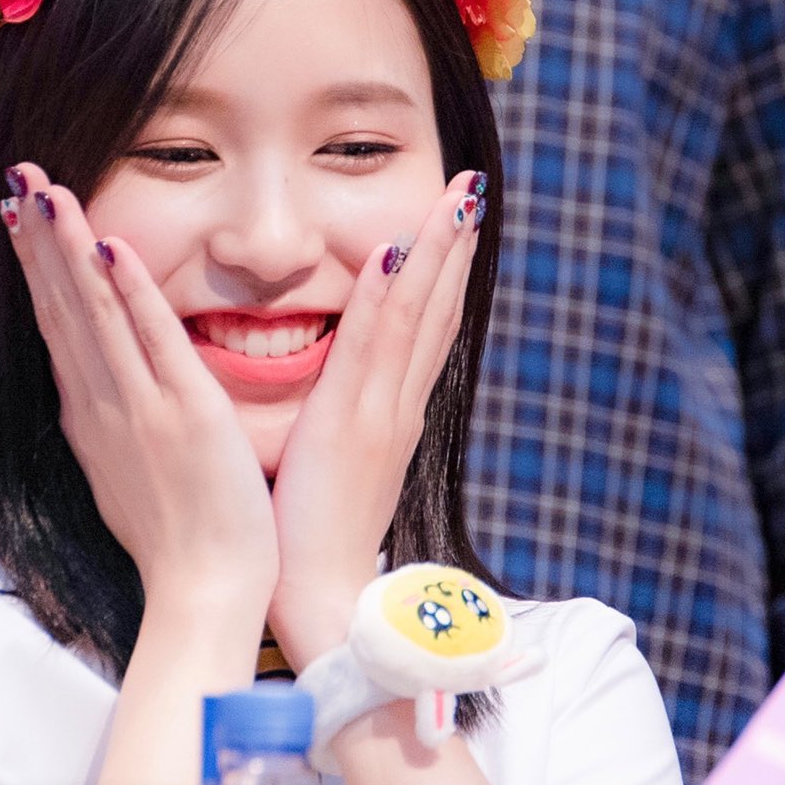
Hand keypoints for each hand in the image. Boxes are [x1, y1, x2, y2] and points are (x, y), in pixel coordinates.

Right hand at [3, 164, 278, 618]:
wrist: (201, 592)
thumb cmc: (177, 540)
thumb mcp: (126, 472)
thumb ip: (110, 422)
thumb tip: (91, 391)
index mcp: (91, 416)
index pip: (56, 326)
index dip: (36, 266)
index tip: (19, 214)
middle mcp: (102, 405)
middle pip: (59, 307)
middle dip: (37, 239)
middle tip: (16, 175)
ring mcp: (138, 408)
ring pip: (91, 312)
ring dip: (66, 247)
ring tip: (45, 188)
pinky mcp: (182, 415)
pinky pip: (150, 341)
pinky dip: (125, 293)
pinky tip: (107, 245)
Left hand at [268, 169, 481, 667]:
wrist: (320, 600)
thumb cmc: (311, 542)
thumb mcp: (334, 468)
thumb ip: (341, 426)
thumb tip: (335, 400)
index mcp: (392, 415)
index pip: (425, 328)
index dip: (443, 271)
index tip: (454, 217)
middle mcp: (397, 407)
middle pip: (437, 310)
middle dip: (455, 245)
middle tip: (472, 184)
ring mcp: (381, 415)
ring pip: (417, 317)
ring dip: (436, 252)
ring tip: (457, 196)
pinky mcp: (351, 429)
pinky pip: (370, 351)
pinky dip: (384, 299)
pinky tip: (390, 253)